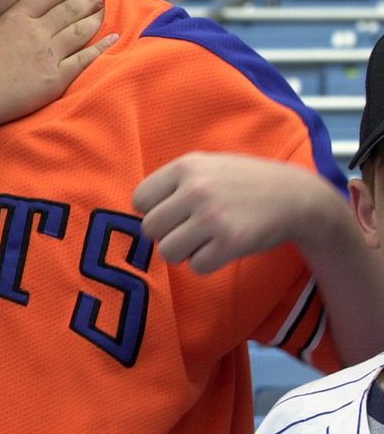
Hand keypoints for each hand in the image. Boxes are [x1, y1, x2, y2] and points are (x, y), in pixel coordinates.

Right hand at [0, 0, 114, 130]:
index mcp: (11, 19)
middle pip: (69, 10)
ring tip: (104, 14)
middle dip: (85, 3)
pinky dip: (102, 47)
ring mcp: (47, 54)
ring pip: (81, 30)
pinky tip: (113, 39)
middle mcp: (34, 31)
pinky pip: (86, 59)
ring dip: (95, 20)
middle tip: (96, 0)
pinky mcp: (54, 78)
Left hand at [133, 152, 333, 272]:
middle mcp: (196, 189)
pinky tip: (223, 248)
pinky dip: (207, 263)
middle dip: (167, 234)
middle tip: (190, 230)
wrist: (296, 196)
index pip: (139, 200)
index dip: (153, 211)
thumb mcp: (206, 166)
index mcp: (185, 167)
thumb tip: (138, 210)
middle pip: (150, 229)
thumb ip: (172, 183)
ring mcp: (213, 217)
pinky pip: (197, 267)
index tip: (173, 213)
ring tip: (205, 239)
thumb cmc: (243, 182)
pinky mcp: (231, 242)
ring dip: (185, 252)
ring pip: (169, 252)